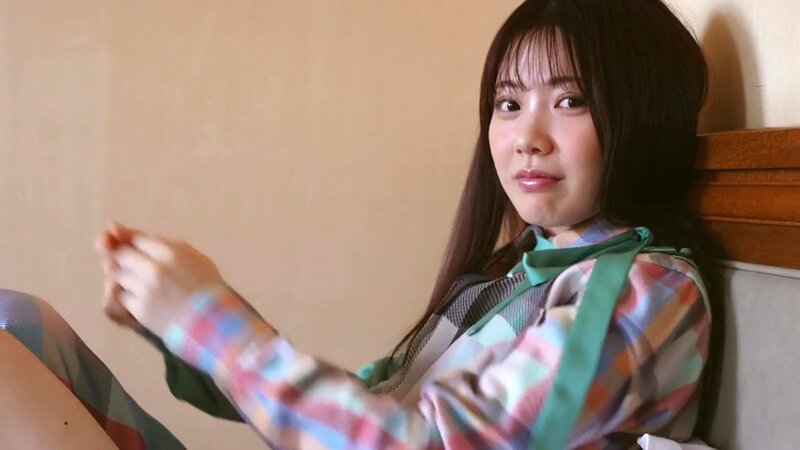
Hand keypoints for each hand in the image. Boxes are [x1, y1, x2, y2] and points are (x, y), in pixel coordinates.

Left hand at [97, 223, 226, 337]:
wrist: (213, 322)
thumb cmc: (208, 288)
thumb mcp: (196, 258)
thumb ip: (169, 246)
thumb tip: (143, 237)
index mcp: (171, 252)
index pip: (137, 240)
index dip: (134, 245)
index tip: (138, 252)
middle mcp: (154, 268)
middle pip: (122, 255)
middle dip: (126, 261)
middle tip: (137, 270)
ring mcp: (145, 289)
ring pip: (118, 276)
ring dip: (126, 280)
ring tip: (142, 287)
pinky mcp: (140, 309)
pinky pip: (122, 297)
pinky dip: (129, 298)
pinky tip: (145, 301)